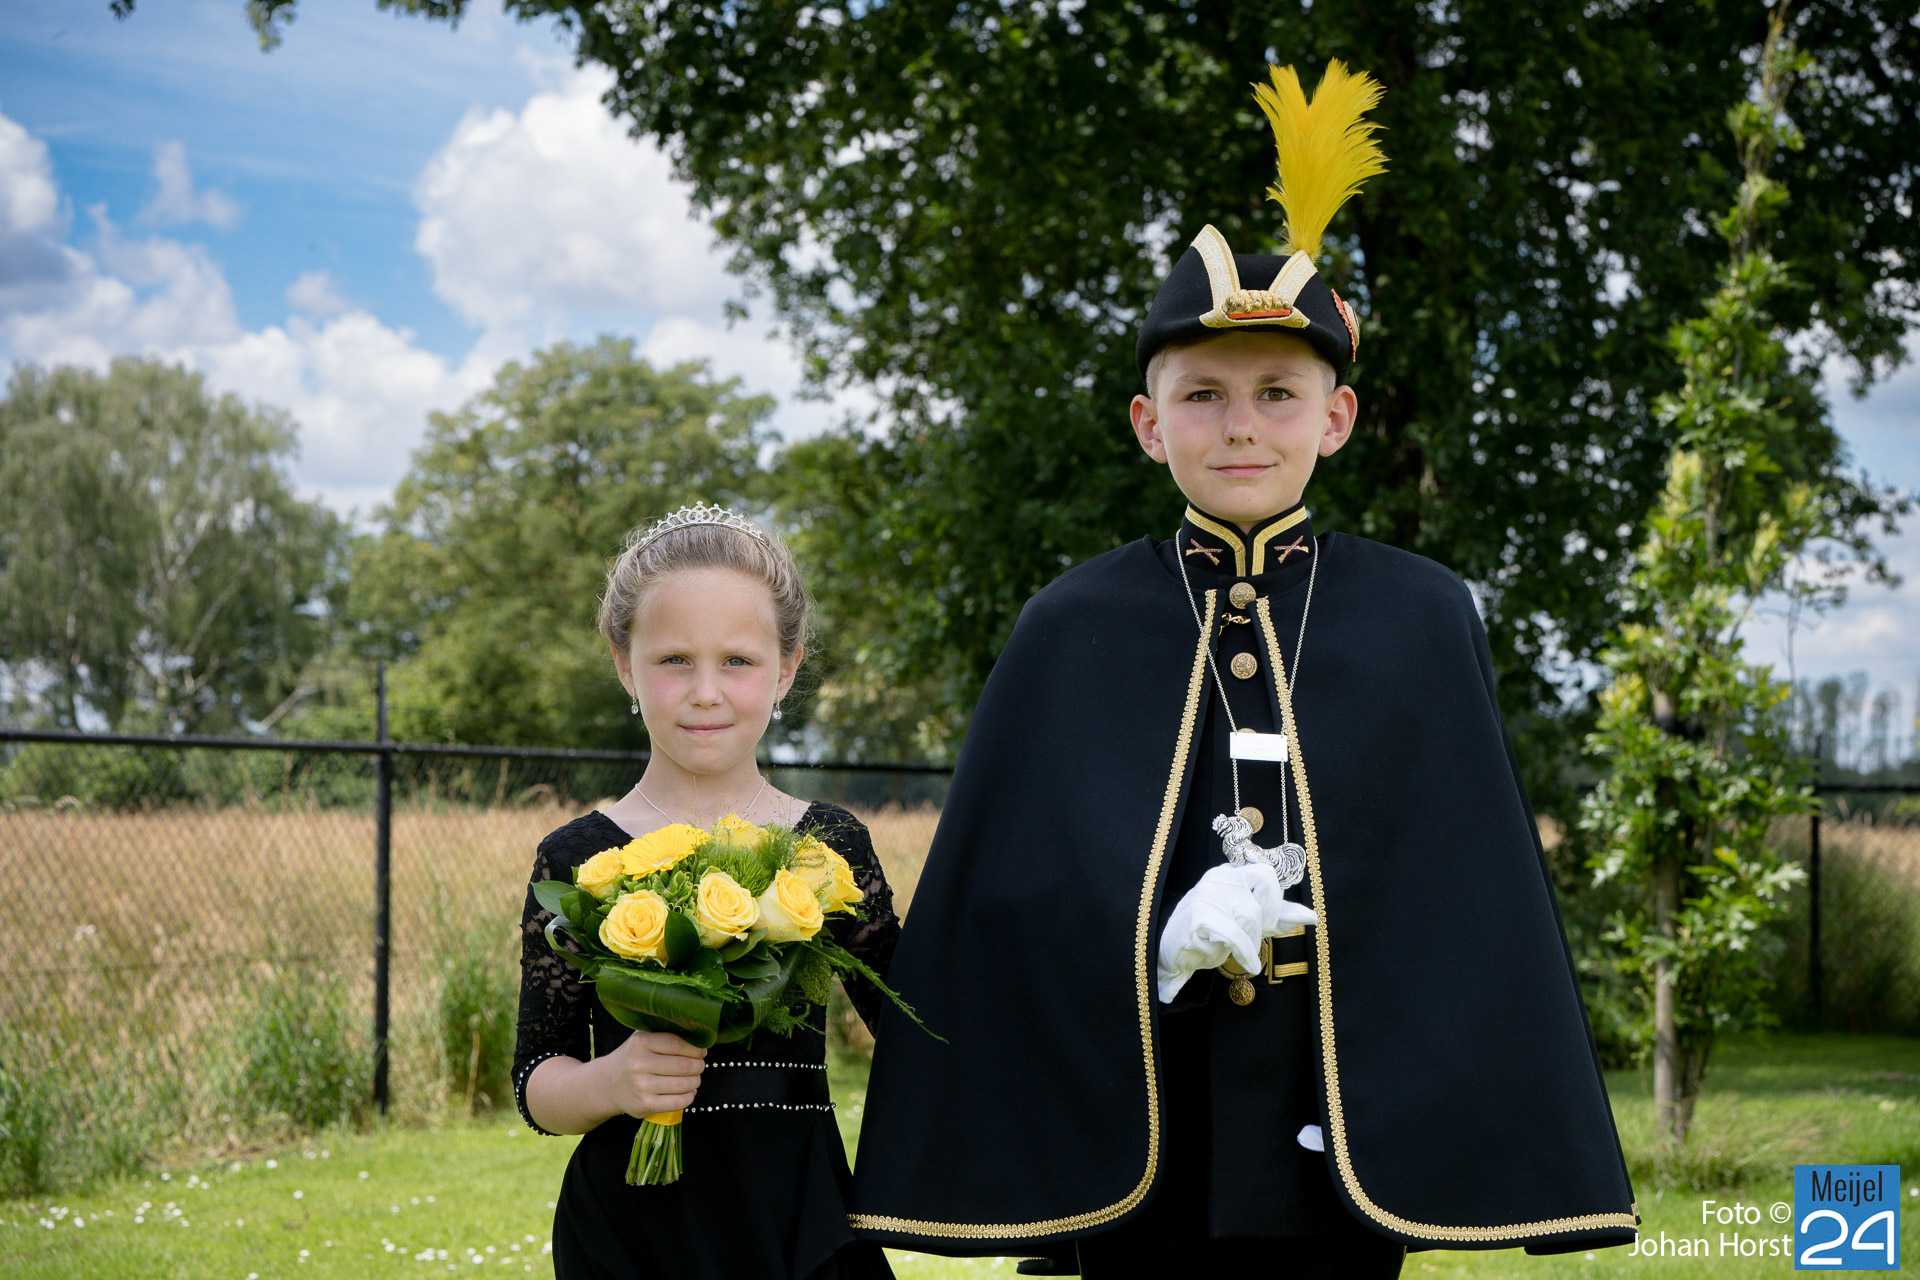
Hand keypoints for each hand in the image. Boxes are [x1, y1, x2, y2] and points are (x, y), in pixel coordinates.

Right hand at [599, 1030, 706, 1117]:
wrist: (607, 1084)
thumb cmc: (632, 1058)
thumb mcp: (642, 1039)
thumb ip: (666, 1034)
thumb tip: (699, 1039)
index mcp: (640, 1043)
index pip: (678, 1043)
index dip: (695, 1048)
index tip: (701, 1051)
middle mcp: (639, 1064)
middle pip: (684, 1065)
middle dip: (698, 1065)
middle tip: (700, 1065)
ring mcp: (641, 1086)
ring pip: (684, 1084)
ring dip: (696, 1081)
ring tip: (694, 1078)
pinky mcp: (645, 1105)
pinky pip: (678, 1102)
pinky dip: (689, 1097)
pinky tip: (688, 1092)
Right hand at [1156, 862, 1318, 1001]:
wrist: (1171, 951)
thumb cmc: (1211, 933)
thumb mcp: (1247, 922)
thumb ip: (1277, 917)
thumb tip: (1311, 917)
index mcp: (1229, 874)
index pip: (1265, 875)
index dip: (1274, 902)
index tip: (1269, 923)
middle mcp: (1217, 879)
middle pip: (1259, 903)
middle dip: (1260, 929)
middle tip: (1249, 943)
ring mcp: (1205, 896)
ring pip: (1249, 917)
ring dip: (1250, 943)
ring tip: (1237, 951)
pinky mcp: (1198, 918)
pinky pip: (1234, 934)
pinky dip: (1245, 952)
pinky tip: (1247, 963)